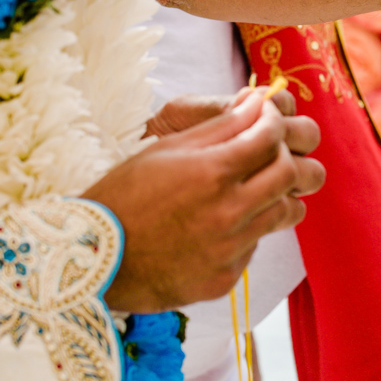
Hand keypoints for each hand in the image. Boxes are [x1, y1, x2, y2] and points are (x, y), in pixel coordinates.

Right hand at [86, 87, 324, 311]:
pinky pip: (254, 246)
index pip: (270, 137)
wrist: (90, 260)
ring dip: (277, 195)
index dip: (273, 121)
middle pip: (289, 174)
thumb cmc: (124, 196)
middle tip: (269, 151)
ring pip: (285, 213)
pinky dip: (248, 231)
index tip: (265, 118)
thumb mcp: (167, 150)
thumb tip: (259, 100)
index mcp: (211, 173)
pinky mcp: (225, 279)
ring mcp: (228, 250)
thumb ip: (221, 126)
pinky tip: (219, 226)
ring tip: (253, 190)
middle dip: (285, 154)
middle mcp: (227, 213)